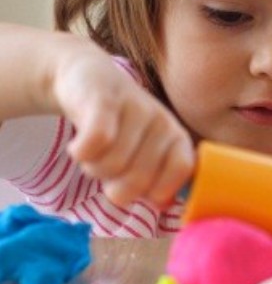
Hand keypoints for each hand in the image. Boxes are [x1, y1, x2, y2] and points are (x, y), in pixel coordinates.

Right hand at [48, 36, 194, 207]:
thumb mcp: (145, 156)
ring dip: (93, 167)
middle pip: (138, 181)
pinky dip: (81, 153)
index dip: (155, 190)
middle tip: (109, 168)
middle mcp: (163, 122)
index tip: (139, 187)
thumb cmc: (121, 129)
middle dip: (114, 185)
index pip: (180, 173)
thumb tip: (163, 205)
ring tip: (95, 152)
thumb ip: (157, 183)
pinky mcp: (104, 101)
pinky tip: (79, 145)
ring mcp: (136, 109)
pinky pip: (95, 143)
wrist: (88, 79)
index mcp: (178, 139)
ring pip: (111, 166)